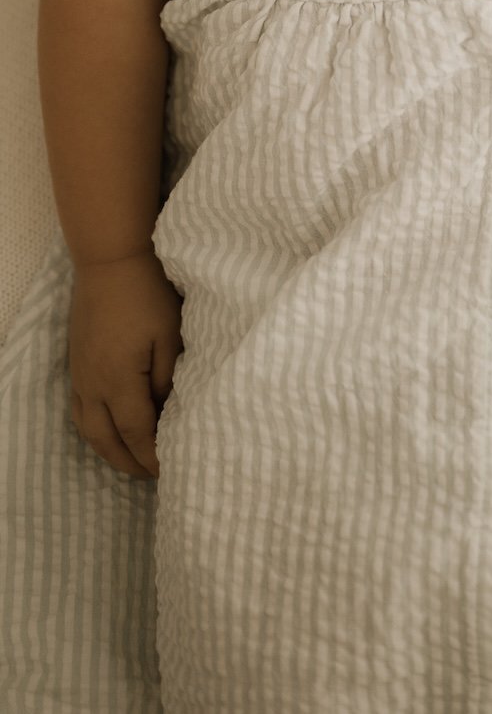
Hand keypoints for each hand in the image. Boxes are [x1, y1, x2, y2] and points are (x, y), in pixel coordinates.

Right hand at [68, 251, 182, 477]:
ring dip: (109, 450)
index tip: (169, 471)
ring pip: (88, 428)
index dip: (152, 456)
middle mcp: (93, 385)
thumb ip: (169, 378)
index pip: (137, 432)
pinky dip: (94, 429)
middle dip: (129, 462)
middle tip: (151, 476)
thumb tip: (169, 412)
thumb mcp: (171, 335)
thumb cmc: (149, 293)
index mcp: (119, 380)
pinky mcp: (76, 362)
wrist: (111, 260)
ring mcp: (80, 374)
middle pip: (107, 439)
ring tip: (131, 460)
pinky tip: (108, 428)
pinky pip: (79, 410)